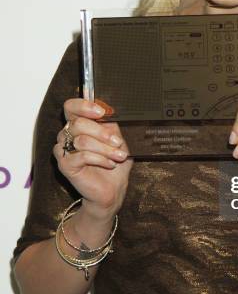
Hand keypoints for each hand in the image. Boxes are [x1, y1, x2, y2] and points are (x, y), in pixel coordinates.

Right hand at [53, 99, 132, 220]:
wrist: (113, 188)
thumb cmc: (114, 161)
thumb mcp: (117, 139)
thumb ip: (111, 124)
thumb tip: (110, 111)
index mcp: (78, 124)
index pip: (71, 107)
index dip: (84, 106)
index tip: (102, 112)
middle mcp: (67, 135)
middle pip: (78, 123)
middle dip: (102, 133)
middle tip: (118, 142)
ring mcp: (62, 150)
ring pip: (82, 141)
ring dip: (105, 148)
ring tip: (119, 156)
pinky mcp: (64, 165)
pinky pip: (81, 156)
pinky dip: (100, 159)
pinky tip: (110, 164)